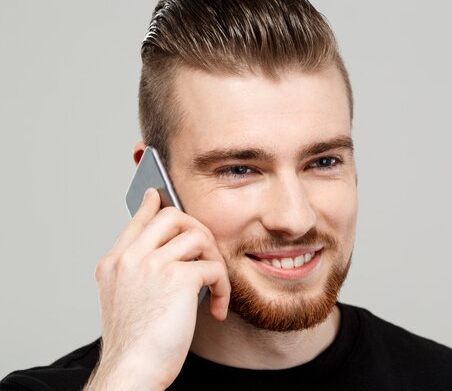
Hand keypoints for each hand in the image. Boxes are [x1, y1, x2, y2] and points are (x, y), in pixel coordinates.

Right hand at [84, 188, 230, 390]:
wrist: (131, 371)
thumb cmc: (134, 345)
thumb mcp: (124, 302)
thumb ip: (137, 273)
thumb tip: (165, 253)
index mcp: (114, 264)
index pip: (137, 221)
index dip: (151, 205)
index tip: (158, 195)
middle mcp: (130, 258)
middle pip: (172, 216)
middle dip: (199, 230)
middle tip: (207, 256)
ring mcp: (151, 264)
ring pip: (198, 236)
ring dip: (215, 261)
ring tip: (215, 288)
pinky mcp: (177, 278)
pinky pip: (214, 268)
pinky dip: (223, 289)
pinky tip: (217, 309)